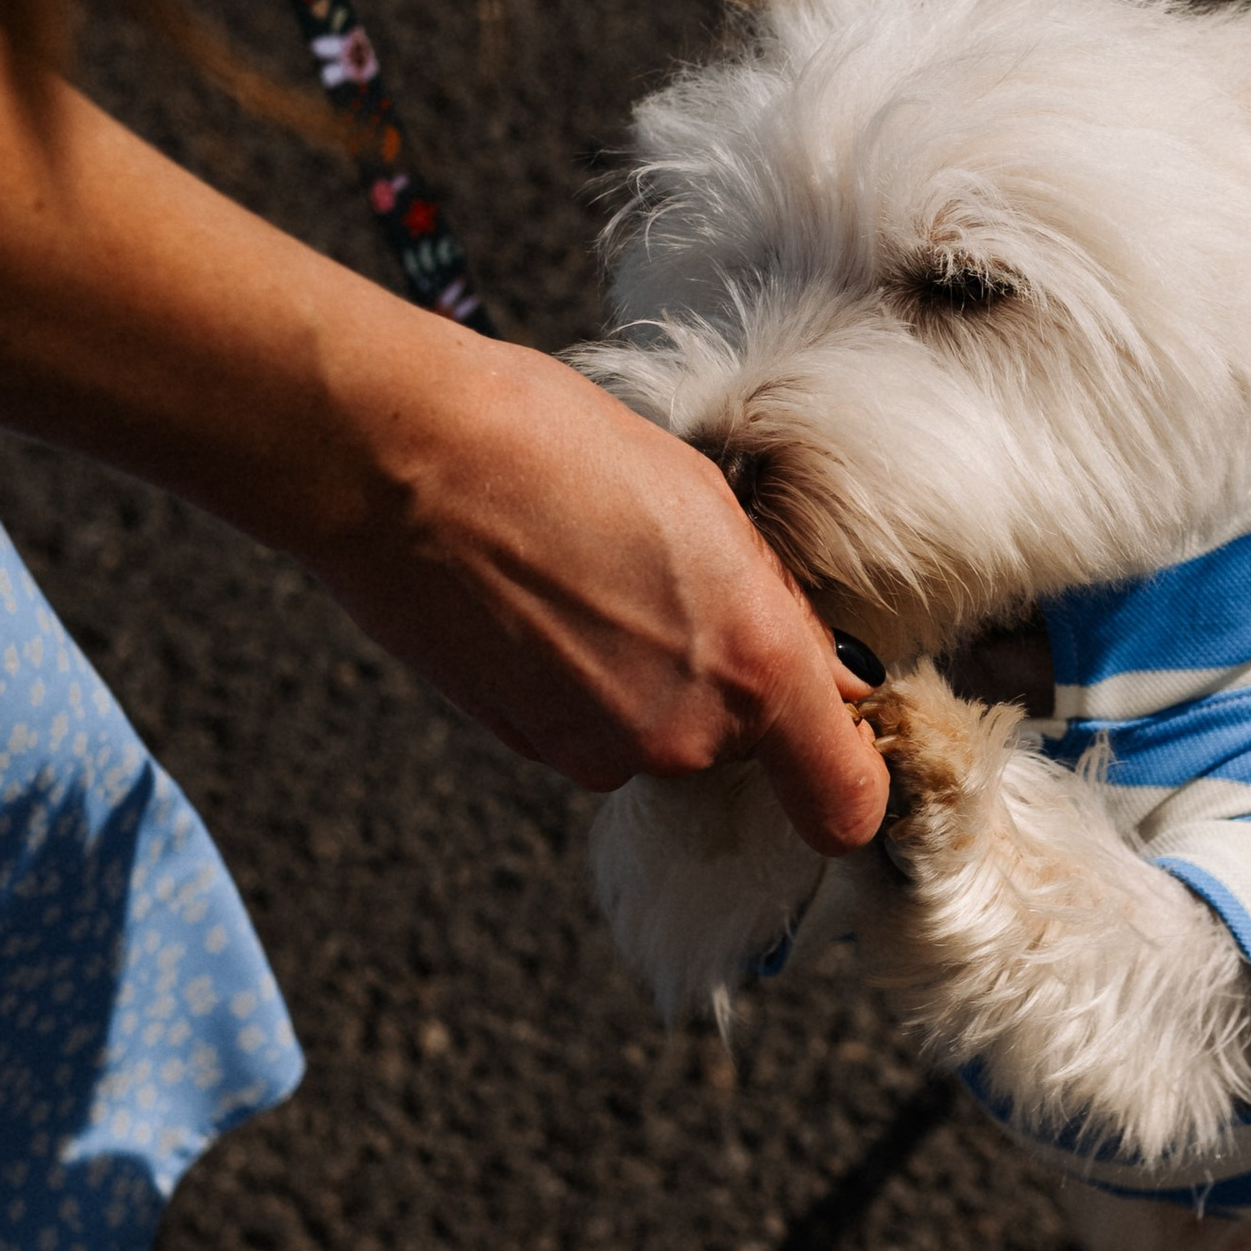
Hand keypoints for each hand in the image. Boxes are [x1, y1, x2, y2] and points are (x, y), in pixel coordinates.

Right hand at [293, 310, 890, 852]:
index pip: (845, 803)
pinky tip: (539, 595)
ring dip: (643, 675)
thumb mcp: (706, 501)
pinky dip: (575, 678)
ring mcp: (595, 749)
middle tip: (670, 577)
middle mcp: (683, 735)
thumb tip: (818, 666)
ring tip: (590, 574)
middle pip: (739, 743)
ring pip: (658, 731)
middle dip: (722, 675)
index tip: (836, 729)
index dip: (849, 773)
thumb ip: (772, 605)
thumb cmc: (554, 447)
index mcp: (755, 668)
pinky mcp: (524, 744)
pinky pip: (585, 725)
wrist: (401, 461)